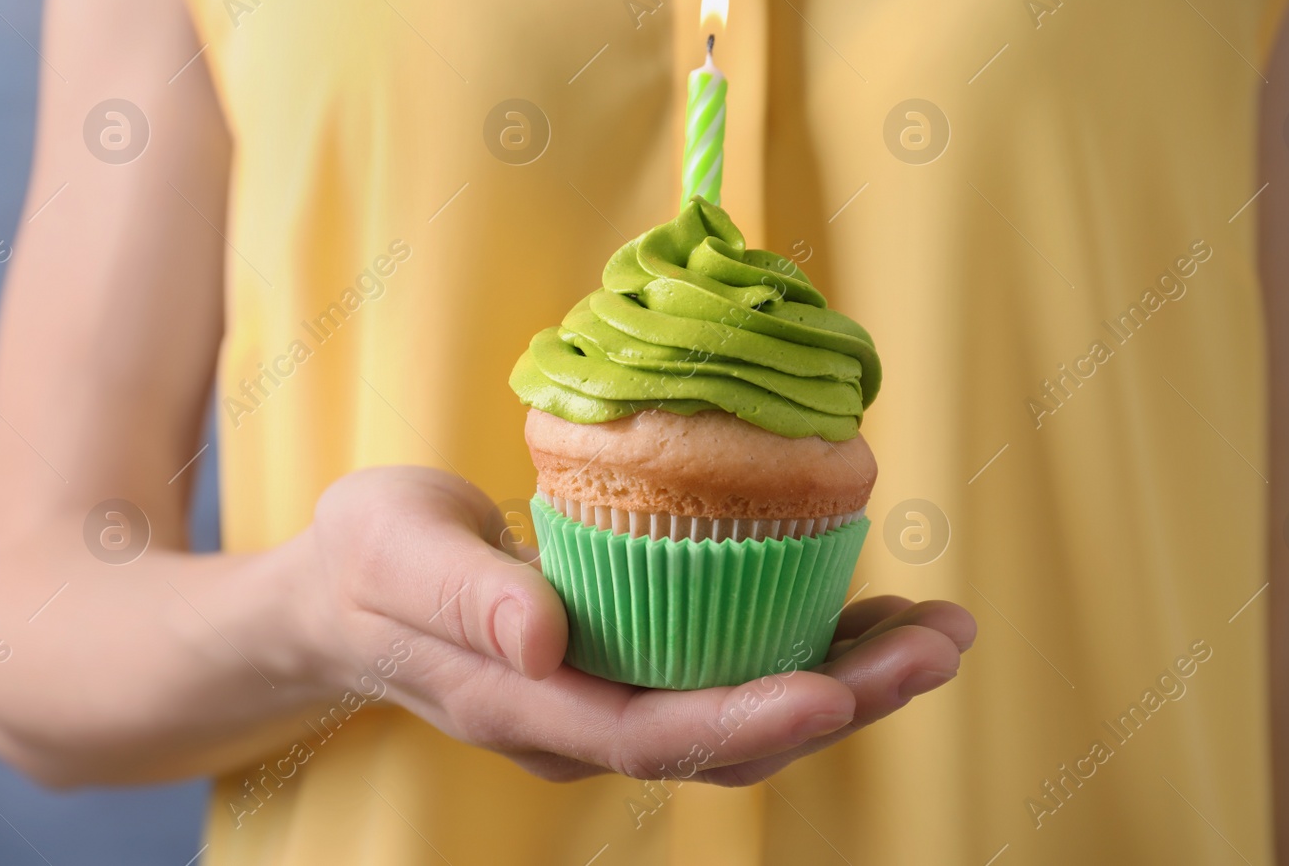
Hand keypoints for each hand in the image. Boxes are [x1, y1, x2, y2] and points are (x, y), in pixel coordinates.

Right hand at [298, 466, 975, 783]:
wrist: (347, 594)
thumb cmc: (367, 563)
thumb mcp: (393, 551)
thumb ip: (464, 597)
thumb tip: (545, 637)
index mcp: (531, 706)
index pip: (658, 735)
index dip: (753, 720)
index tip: (838, 690)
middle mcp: (589, 723)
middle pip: (732, 737)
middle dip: (846, 700)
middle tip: (941, 642)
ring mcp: (617, 701)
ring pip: (750, 710)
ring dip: (852, 677)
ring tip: (939, 628)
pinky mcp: (637, 665)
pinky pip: (737, 669)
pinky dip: (813, 644)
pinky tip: (872, 611)